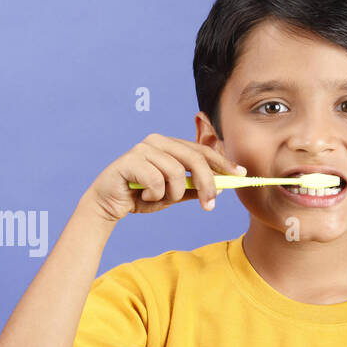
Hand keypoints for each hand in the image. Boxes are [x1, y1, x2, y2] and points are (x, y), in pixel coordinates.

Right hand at [84, 133, 246, 223]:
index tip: (239, 176)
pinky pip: (156, 181)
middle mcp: (156, 141)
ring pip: (175, 173)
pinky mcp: (130, 160)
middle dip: (206, 184)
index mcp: (168, 144)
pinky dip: (154, 195)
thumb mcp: (173, 194)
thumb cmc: (140, 196)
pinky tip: (142, 196)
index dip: (222, 162)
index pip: (201, 150)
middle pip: (194, 159)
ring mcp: (142, 148)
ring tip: (158, 199)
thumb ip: (193, 186)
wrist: (108, 205)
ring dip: (171, 194)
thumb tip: (222, 185)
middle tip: (210, 206)